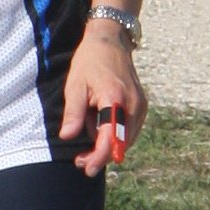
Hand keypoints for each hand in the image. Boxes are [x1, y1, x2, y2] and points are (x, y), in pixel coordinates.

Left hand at [59, 24, 145, 175]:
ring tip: (87, 126)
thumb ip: (73, 112)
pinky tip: (98, 122)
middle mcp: (133, 105)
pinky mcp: (142, 106)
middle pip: (121, 144)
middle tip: (80, 159)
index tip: (87, 168)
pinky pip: (129, 130)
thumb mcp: (75, 85)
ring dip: (108, 143)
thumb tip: (68, 137)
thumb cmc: (90, 61)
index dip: (98, 157)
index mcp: (115, 99)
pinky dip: (115, 134)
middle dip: (101, 154)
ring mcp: (141, 106)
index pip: (111, 138)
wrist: (111, 41)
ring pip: (126, 139)